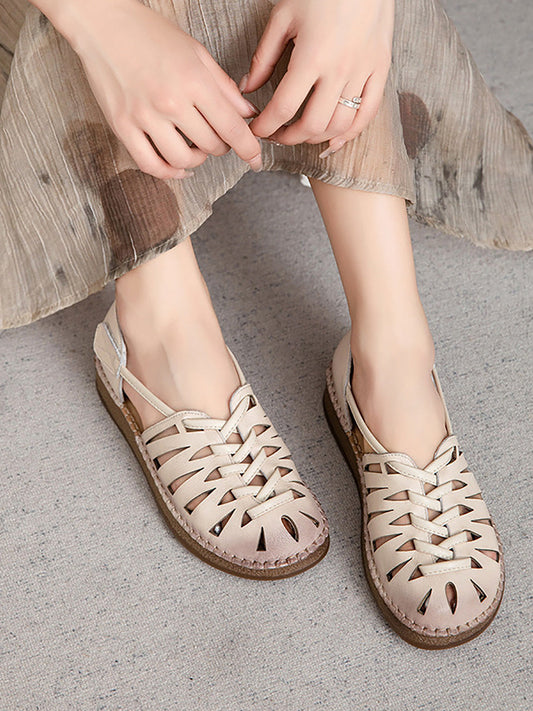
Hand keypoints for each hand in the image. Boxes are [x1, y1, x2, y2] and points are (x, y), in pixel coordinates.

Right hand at [56, 0, 262, 178]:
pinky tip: (177, 167)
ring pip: (182, 159)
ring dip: (197, 160)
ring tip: (197, 150)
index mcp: (193, 80)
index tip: (256, 160)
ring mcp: (144, 116)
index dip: (249, 149)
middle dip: (222, 147)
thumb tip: (248, 114)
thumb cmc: (150, 33)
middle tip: (219, 138)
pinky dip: (168, 172)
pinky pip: (149, 164)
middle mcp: (170, 101)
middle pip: (210, 145)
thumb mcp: (196, 53)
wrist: (102, 22)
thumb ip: (224, 87)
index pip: (231, 127)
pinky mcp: (122, 126)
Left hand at [241, 0, 393, 153]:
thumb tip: (248, 87)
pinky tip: (335, 139)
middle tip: (277, 135)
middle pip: (313, 125)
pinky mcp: (380, 69)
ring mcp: (363, 72)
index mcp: (312, 56)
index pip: (284, 107)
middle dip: (289, 138)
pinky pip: (368, 113)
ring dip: (317, 138)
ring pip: (340, 125)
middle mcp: (340, 70)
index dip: (266, 126)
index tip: (257, 131)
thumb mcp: (283, 17)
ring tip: (302, 134)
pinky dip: (351, 133)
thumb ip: (264, 56)